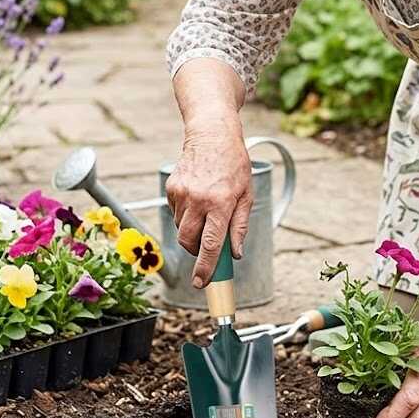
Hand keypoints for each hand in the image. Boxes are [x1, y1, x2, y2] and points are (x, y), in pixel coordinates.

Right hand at [165, 117, 252, 287]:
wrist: (212, 134)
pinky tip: (197, 199)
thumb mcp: (247, 194)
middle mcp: (198, 200)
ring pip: (181, 229)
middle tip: (206, 247)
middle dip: (196, 252)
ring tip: (206, 211)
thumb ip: (240, 226)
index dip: (205, 267)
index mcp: (221, 203)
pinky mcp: (171, 188)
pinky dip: (185, 215)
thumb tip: (236, 253)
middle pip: (189, 242)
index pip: (211, 245)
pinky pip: (176, 213)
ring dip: (192, 230)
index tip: (201, 282)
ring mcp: (182, 194)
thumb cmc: (234, 163)